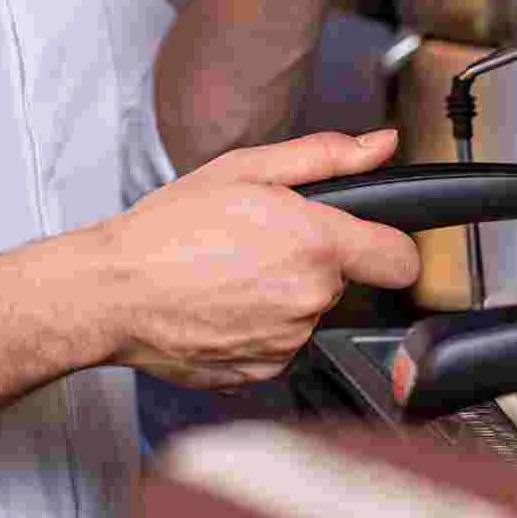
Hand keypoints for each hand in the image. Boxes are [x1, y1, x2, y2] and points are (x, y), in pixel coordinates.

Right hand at [95, 129, 419, 389]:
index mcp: (314, 243)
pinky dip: (255, 324)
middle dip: (308, 259)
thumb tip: (380, 145)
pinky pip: (279, 343)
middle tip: (252, 241)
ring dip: (279, 292)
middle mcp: (311, 298)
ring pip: (306, 311)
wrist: (114, 291)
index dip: (387, 243)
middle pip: (342, 280)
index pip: (402, 258)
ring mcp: (289, 342)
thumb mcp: (240, 170)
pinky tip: (216, 302)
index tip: (364, 239)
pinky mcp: (265, 372)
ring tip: (225, 271)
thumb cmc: (166, 229)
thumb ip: (322, 157)